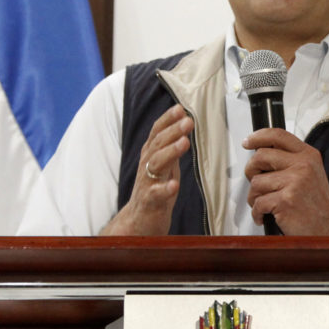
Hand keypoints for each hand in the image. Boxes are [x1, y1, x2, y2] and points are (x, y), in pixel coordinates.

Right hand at [101, 105, 191, 234]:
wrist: (139, 219)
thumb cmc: (155, 188)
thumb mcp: (164, 163)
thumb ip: (171, 144)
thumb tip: (185, 122)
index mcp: (151, 154)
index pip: (157, 132)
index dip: (167, 119)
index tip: (181, 108)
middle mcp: (147, 165)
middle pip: (158, 144)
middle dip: (173, 131)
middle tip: (188, 121)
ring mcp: (146, 182)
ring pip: (156, 164)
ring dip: (170, 152)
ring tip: (185, 143)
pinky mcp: (149, 201)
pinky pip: (155, 194)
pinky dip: (164, 189)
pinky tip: (174, 185)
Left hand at [243, 128, 328, 234]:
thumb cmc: (315, 204)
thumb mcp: (310, 172)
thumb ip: (290, 160)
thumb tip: (260, 154)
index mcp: (308, 155)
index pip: (278, 135)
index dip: (258, 136)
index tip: (247, 141)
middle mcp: (302, 165)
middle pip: (260, 156)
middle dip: (251, 171)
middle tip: (256, 183)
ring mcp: (294, 182)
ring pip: (256, 182)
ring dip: (255, 197)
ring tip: (266, 205)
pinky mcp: (286, 200)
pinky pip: (258, 203)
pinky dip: (257, 213)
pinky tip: (265, 216)